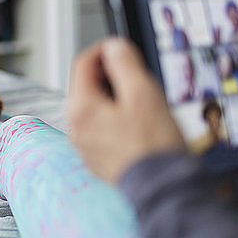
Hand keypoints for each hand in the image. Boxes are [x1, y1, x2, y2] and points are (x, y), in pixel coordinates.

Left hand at [68, 38, 184, 183]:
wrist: (161, 190)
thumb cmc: (153, 146)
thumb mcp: (143, 93)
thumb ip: (124, 63)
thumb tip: (113, 47)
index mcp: (81, 107)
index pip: (82, 64)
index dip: (102, 50)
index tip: (119, 48)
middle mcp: (75, 127)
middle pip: (86, 86)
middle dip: (110, 76)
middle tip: (137, 78)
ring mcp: (84, 145)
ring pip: (94, 108)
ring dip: (113, 98)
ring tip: (141, 104)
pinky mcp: (96, 158)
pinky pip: (100, 128)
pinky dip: (114, 119)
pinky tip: (137, 127)